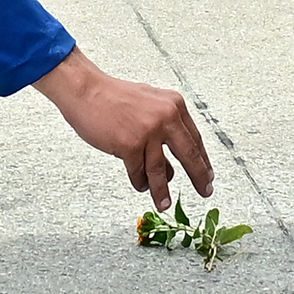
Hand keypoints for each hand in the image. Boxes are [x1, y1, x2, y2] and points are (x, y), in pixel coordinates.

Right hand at [32, 51, 214, 209]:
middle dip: (198, 177)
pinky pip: (138, 172)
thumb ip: (164, 131)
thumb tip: (172, 168)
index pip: (195, 138)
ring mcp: (148, 131)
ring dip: (162, 190)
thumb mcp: (148, 106)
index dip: (202, 160)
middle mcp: (165, 116)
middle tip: (205, 192)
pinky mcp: (129, 144)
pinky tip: (141, 186)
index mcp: (173, 105)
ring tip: (165, 204)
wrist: (86, 90)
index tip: (207, 175)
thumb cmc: (113, 98)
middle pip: (189, 154)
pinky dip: (139, 182)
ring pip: (160, 170)